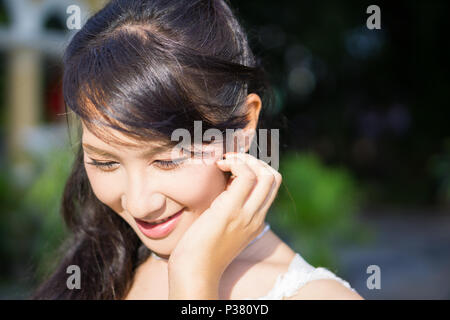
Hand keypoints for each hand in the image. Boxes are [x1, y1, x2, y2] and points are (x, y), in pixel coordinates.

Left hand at [167, 152, 281, 297]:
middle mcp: (256, 217)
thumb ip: (229, 210)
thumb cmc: (201, 250)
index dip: (257, 170)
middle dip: (255, 160)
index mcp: (255, 221)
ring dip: (245, 159)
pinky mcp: (231, 211)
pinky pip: (245, 176)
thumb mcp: (222, 228)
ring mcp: (246, 214)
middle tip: (231, 161)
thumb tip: (224, 187)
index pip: (270, 187)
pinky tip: (219, 166)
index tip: (235, 168)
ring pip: (265, 175)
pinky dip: (235, 163)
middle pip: (274, 178)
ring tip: (225, 162)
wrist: (194, 271)